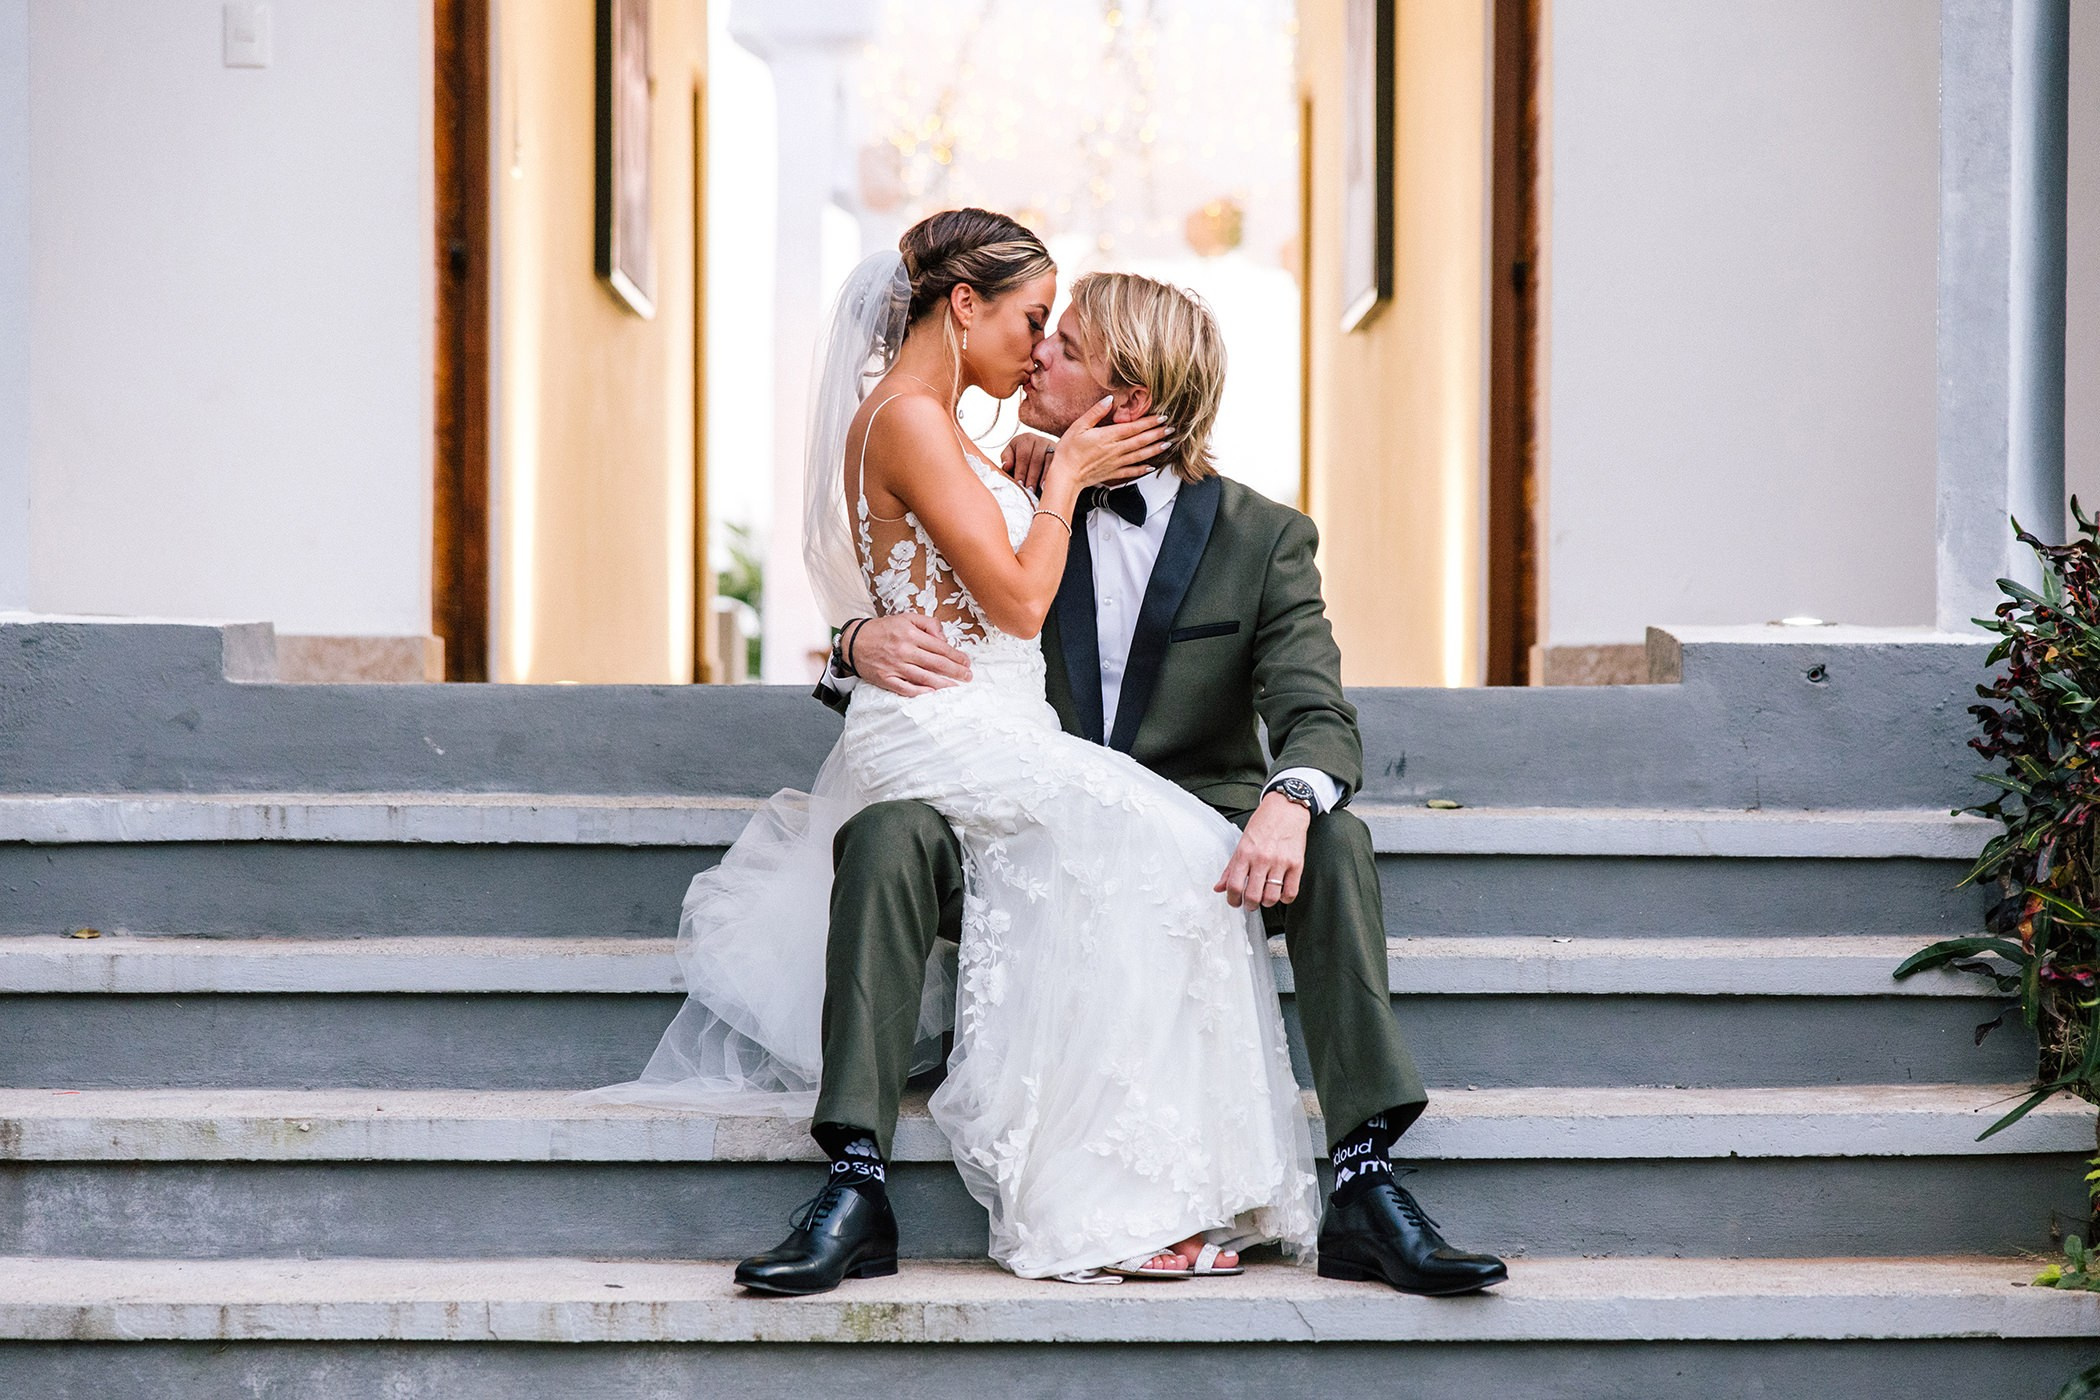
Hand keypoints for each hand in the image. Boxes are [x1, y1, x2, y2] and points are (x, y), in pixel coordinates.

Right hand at [848, 614, 971, 695]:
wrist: (853, 642)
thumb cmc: (882, 629)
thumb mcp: (905, 618)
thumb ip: (928, 624)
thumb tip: (944, 638)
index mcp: (910, 634)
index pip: (939, 647)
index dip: (956, 656)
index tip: (966, 661)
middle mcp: (904, 651)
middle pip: (936, 663)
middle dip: (955, 671)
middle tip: (968, 676)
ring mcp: (894, 666)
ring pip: (924, 677)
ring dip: (943, 683)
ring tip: (956, 686)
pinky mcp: (886, 679)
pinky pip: (905, 688)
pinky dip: (919, 692)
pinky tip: (932, 692)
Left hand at [1000, 433, 1055, 492]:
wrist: (1035, 460)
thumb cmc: (1020, 462)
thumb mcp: (1011, 458)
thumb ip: (1007, 460)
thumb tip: (1006, 466)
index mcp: (1024, 439)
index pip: (1023, 455)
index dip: (1021, 470)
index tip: (1019, 484)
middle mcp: (1038, 440)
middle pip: (1036, 459)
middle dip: (1032, 476)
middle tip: (1029, 490)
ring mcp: (1051, 445)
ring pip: (1048, 461)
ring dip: (1043, 477)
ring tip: (1039, 489)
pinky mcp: (1060, 454)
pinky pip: (1057, 464)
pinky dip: (1052, 475)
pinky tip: (1049, 485)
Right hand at [1047, 397, 1171, 493]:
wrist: (1065, 475)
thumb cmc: (1069, 451)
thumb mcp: (1078, 426)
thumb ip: (1095, 413)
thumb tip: (1109, 400)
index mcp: (1108, 436)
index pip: (1134, 428)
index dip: (1149, 422)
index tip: (1161, 417)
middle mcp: (1115, 450)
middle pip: (1141, 441)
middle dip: (1158, 434)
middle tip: (1171, 429)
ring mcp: (1116, 463)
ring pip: (1140, 456)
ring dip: (1155, 450)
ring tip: (1167, 445)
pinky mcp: (1112, 474)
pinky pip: (1131, 472)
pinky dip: (1142, 470)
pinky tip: (1151, 467)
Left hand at [1215, 792, 1310, 908]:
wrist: (1286, 808)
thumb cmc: (1263, 824)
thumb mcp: (1242, 843)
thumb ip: (1230, 867)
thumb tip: (1219, 887)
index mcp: (1245, 853)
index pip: (1234, 886)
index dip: (1232, 900)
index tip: (1234, 902)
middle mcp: (1261, 859)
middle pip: (1252, 896)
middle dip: (1249, 905)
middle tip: (1250, 903)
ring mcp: (1280, 862)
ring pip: (1271, 897)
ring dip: (1266, 903)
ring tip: (1265, 897)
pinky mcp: (1296, 864)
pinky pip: (1290, 892)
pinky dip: (1284, 898)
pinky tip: (1280, 893)